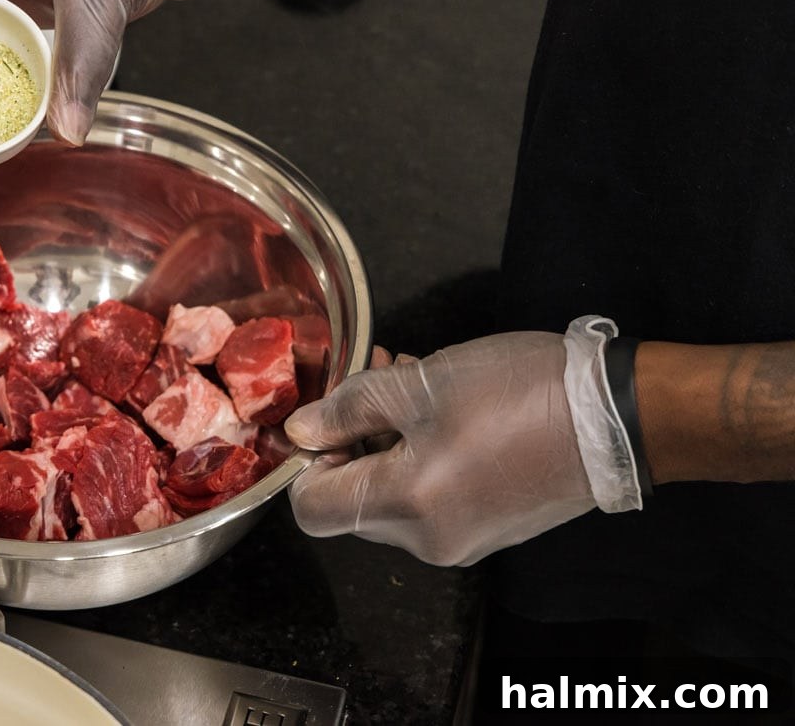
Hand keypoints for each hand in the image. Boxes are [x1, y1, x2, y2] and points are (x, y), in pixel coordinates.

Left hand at [284, 332, 599, 565]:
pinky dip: (423, 456)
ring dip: (388, 439)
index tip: (328, 417)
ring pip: (393, 494)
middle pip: (352, 501)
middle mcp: (428, 540)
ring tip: (408, 378)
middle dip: (352, 439)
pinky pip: (432, 499)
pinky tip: (441, 405)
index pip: (311, 509)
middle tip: (372, 378)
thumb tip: (302, 430)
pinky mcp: (490, 529)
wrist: (616, 416)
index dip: (306, 461)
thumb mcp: (418, 385)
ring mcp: (462, 540)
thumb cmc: (518, 394)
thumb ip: (349, 409)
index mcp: (405, 507)